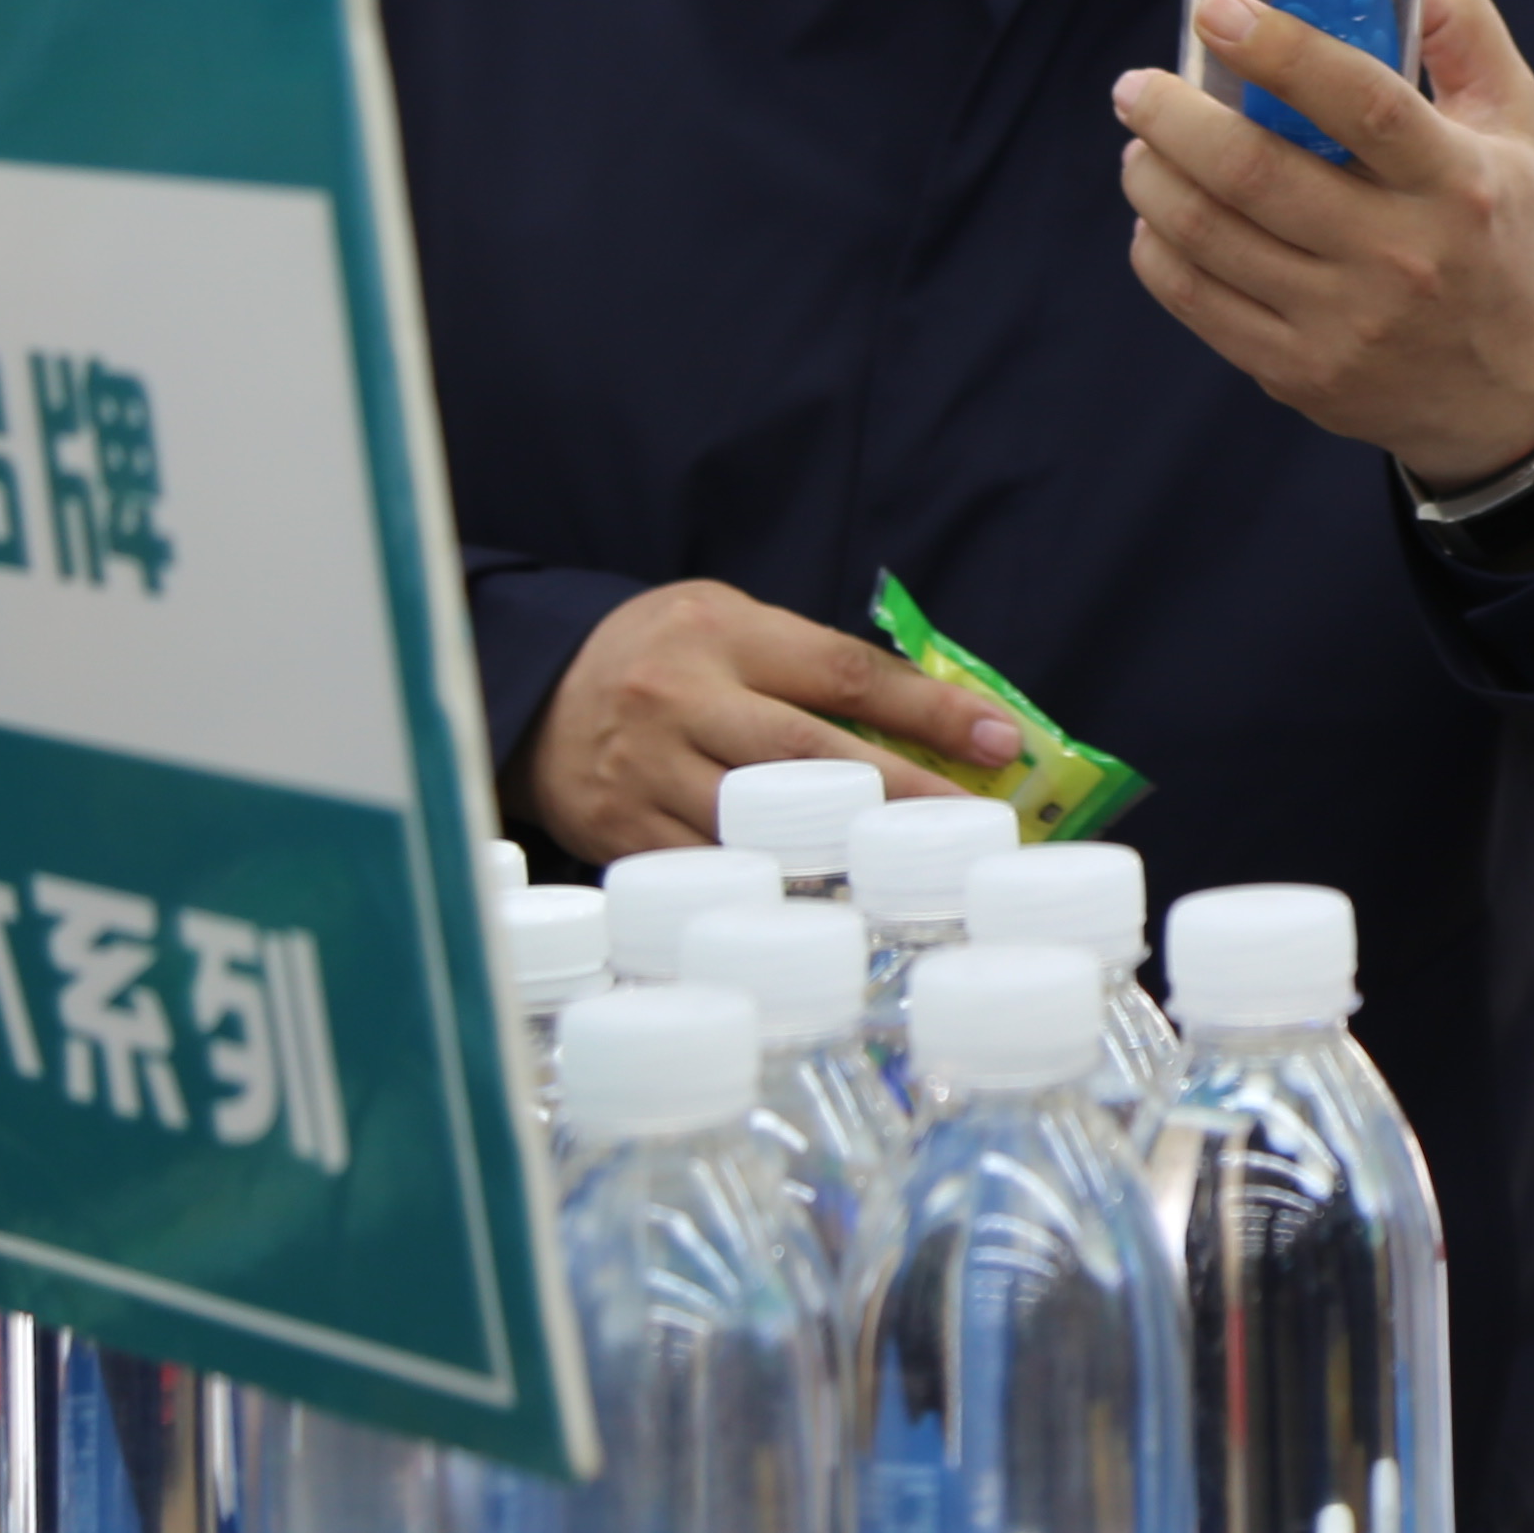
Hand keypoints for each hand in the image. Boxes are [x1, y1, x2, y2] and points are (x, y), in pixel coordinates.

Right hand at [520, 577, 1022, 861]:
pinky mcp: (620, 832)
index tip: (1001, 739)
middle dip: (905, 793)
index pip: (844, 672)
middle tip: (978, 824)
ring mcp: (646, 771)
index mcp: (723, 633)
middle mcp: (681, 698)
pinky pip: (711, 872)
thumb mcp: (733, 625)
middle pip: (810, 753)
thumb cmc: (661, 657)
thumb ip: (814, 666)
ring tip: (918, 876)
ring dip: (846, 854)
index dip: (929, 708)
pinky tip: (830, 907)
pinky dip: (774, 891)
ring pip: (760, 824)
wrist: (532, 692)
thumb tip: (937, 718)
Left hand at [1118, 0, 1533, 488]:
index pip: (1360, 102)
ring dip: (1152, 177)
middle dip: (1171, 117)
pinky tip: (1157, 216)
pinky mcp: (1302, 374)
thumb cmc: (1507, 235)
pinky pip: (1198, 303)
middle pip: (1254, 173)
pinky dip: (1157, 249)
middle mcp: (1400, 258)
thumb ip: (1466, 34)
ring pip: (1208, 237)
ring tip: (1140, 145)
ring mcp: (1345, 325)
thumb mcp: (1518, 127)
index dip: (1279, 49)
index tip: (1215, 11)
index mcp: (1456, 183)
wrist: (1520, 394)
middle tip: (1136, 87)